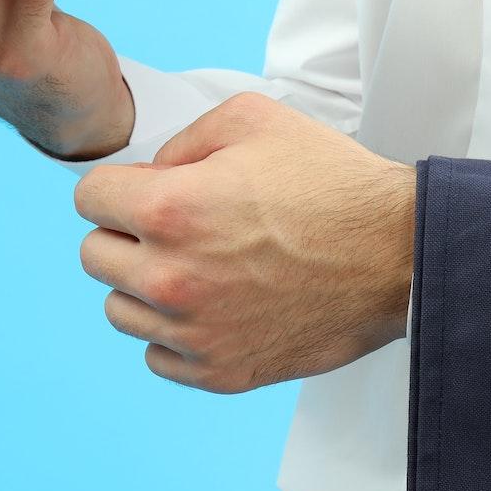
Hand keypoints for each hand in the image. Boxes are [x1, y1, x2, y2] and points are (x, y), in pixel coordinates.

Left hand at [71, 92, 415, 393]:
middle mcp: (171, 277)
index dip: (120, 186)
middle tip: (178, 227)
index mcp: (171, 209)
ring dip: (144, 286)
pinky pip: (157, 355)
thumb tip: (149, 174)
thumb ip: (182, 140)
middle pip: (95, 255)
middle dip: (127, 233)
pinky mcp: (220, 371)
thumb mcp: (252, 119)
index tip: (151, 190)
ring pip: (119, 310)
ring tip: (197, 267)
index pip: (88, 199)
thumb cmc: (334, 185)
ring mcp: (194, 332)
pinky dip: (174, 333)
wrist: (401, 256)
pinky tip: (213, 306)